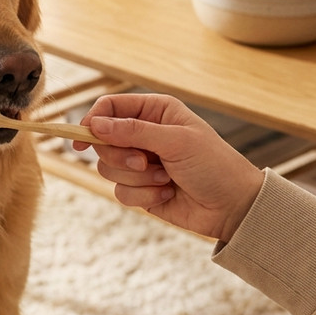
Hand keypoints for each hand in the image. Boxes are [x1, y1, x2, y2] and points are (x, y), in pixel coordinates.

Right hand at [74, 93, 264, 241]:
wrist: (233, 206)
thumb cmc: (214, 165)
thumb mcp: (176, 141)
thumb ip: (133, 131)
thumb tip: (94, 125)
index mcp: (155, 112)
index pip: (109, 108)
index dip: (92, 121)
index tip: (82, 139)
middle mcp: (144, 134)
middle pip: (102, 141)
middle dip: (121, 157)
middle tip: (144, 162)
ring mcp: (141, 163)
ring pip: (108, 170)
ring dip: (136, 179)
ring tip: (165, 178)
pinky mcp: (140, 189)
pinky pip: (120, 192)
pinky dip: (143, 196)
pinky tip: (167, 193)